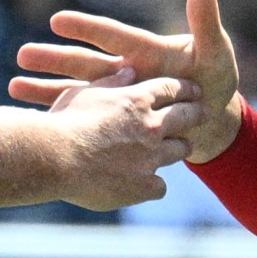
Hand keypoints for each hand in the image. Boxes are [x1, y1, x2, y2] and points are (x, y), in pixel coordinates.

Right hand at [13, 0, 243, 164]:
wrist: (213, 121)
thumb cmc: (215, 81)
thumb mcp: (215, 53)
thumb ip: (204, 22)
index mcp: (146, 52)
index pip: (113, 36)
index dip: (88, 28)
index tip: (57, 21)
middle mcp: (125, 71)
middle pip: (85, 63)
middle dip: (54, 59)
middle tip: (22, 54)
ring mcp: (117, 96)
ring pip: (75, 90)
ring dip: (45, 87)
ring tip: (13, 86)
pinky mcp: (114, 120)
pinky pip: (82, 118)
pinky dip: (58, 115)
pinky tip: (30, 114)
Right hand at [42, 69, 208, 209]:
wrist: (54, 158)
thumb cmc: (62, 122)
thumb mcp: (84, 93)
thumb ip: (109, 82)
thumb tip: (128, 71)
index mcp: (137, 99)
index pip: (173, 88)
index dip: (185, 89)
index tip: (193, 91)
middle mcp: (151, 126)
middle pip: (188, 116)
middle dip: (197, 113)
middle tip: (203, 114)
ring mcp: (151, 157)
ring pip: (181, 150)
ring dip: (179, 147)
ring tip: (178, 149)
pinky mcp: (144, 186)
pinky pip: (161, 185)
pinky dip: (153, 184)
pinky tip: (145, 184)